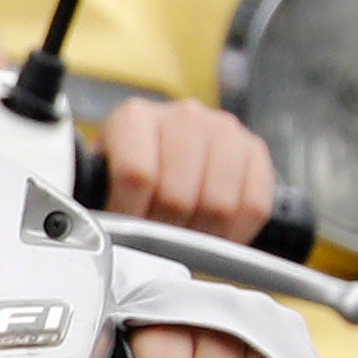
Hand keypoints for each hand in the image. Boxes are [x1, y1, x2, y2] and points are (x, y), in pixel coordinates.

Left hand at [93, 98, 280, 246]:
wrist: (168, 151)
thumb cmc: (132, 169)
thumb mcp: (105, 175)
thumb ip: (102, 194)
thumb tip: (106, 231)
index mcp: (135, 118)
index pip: (136, 175)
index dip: (132, 214)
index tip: (128, 232)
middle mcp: (183, 116)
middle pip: (178, 196)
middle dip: (166, 231)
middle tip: (159, 241)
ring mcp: (224, 130)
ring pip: (219, 205)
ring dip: (201, 235)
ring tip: (185, 237)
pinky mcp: (255, 150)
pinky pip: (254, 206)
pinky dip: (236, 233)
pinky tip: (216, 234)